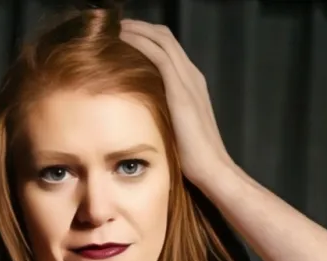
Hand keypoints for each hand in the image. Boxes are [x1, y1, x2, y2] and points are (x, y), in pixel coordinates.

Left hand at [120, 19, 232, 189]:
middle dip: (139, 28)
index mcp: (192, 84)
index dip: (146, 38)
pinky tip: (122, 40)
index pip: (168, 49)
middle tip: (116, 25)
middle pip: (164, 38)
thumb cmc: (193, 159)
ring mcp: (188, 81)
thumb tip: (142, 116)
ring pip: (161, 41)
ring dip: (137, 30)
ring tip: (115, 27)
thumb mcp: (176, 129)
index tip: (124, 36)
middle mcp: (192, 76)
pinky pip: (159, 55)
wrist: (211, 169)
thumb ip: (164, 115)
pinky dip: (140, 43)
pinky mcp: (181, 90)